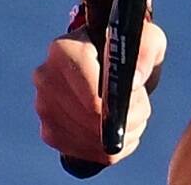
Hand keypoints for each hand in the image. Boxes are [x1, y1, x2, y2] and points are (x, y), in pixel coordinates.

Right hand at [33, 14, 167, 165]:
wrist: (107, 59)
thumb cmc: (128, 46)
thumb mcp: (147, 38)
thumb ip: (146, 52)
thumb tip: (134, 82)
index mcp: (65, 50)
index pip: (92, 96)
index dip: (121, 105)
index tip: (139, 99)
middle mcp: (46, 78)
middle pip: (89, 119)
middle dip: (124, 122)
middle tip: (142, 111)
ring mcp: (44, 107)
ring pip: (88, 139)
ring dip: (119, 135)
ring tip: (133, 117)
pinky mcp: (49, 131)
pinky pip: (83, 152)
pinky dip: (107, 148)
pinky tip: (118, 130)